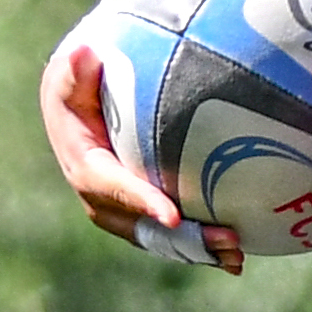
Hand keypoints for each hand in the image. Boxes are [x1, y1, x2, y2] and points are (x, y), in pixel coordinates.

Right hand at [40, 24, 241, 273]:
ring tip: (237, 256)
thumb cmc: (82, 82)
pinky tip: (235, 256)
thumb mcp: (74, 73)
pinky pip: (169, 238)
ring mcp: (120, 210)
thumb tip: (84, 54)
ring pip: (158, 240)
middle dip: (182, 239)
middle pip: (141, 226)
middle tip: (226, 239)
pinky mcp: (141, 214)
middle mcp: (99, 197)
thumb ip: (78, 70)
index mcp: (83, 164)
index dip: (140, 202)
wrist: (79, 105)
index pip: (110, 186)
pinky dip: (199, 247)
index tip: (172, 215)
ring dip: (197, 250)